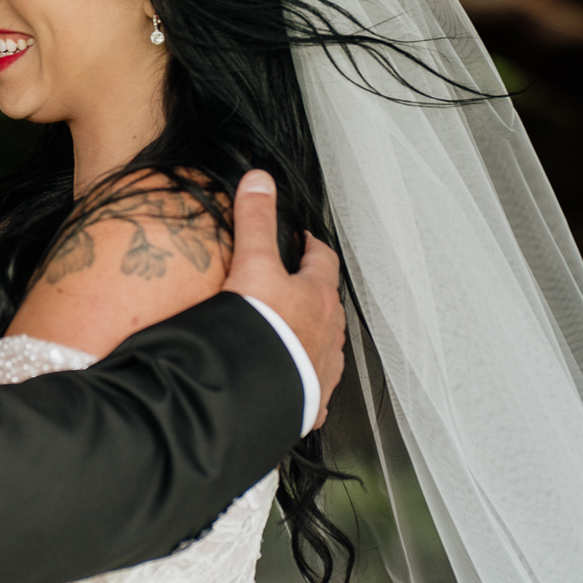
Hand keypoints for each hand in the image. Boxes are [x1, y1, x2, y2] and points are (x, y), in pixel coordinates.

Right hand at [223, 169, 344, 429]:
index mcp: (318, 297)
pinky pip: (312, 389)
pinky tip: (289, 383)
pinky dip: (303, 382)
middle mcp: (329, 334)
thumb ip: (256, 220)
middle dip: (314, 296)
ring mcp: (322, 370)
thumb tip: (259, 179)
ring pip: (325, 347)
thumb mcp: (253, 263)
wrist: (253, 389)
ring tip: (292, 337)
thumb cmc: (260, 330)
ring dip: (312, 338)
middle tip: (295, 288)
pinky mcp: (309, 403)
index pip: (323, 262)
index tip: (305, 243)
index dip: (314, 249)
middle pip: (328, 307)